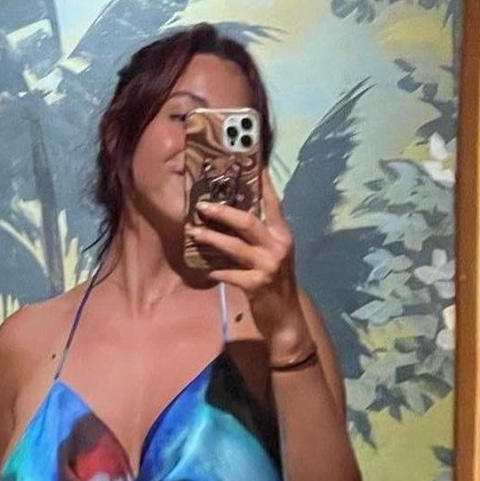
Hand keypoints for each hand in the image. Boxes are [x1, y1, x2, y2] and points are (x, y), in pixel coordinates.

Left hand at [186, 169, 313, 359]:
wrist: (286, 319)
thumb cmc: (276, 284)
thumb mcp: (273, 255)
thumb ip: (260, 237)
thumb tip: (232, 217)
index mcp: (283, 235)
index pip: (273, 203)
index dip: (263, 182)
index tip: (254, 162)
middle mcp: (278, 246)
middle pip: (248, 221)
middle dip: (223, 212)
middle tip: (201, 206)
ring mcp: (268, 266)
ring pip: (234, 246)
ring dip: (211, 238)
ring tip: (193, 232)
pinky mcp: (256, 285)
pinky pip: (228, 273)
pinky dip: (214, 270)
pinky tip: (203, 269)